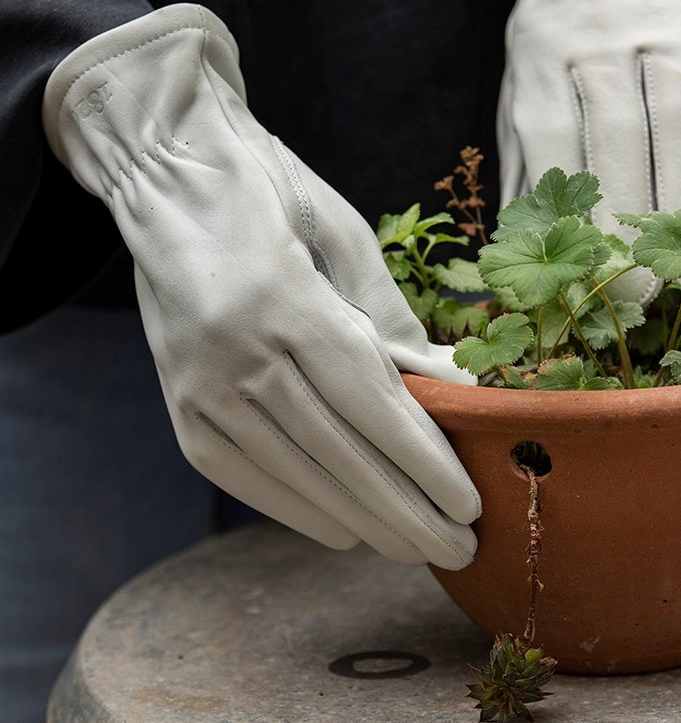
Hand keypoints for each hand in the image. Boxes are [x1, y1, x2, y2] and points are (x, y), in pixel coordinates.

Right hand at [43, 4, 479, 569]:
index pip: (369, 402)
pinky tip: (342, 532)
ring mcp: (197, 383)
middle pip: (336, 453)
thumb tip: (453, 380)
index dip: (424, 461)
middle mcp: (234, 350)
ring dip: (361, 521)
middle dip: (405, 511)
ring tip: (415, 548)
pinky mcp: (178, 403)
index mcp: (285, 299)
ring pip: (291, 474)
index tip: (470, 503)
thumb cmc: (273, 190)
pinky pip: (240, 474)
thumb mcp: (343, 234)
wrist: (168, 173)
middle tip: (460, 550)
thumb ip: (392, 317)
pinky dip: (295, 509)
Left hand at [498, 0, 680, 300]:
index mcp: (542, 58)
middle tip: (650, 294)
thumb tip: (515, 248)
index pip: (557, 142)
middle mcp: (601, 38)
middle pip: (621, 134)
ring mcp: (663, 28)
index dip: (574, 214)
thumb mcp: (524, 89)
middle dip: (635, 220)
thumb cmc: (559, 47)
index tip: (591, 279)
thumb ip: (523, 161)